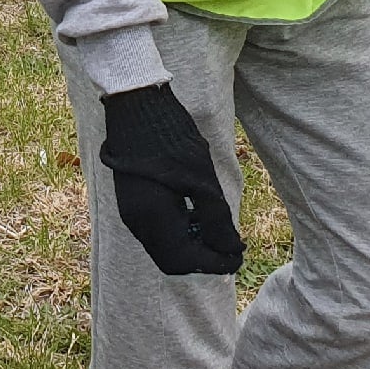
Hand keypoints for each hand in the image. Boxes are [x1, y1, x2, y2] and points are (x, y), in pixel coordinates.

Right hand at [98, 82, 243, 275]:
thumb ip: (216, 220)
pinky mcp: (132, 200)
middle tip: (229, 245)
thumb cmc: (172, 138)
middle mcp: (137, 221)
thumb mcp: (202, 180)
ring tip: (217, 228)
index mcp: (153, 218)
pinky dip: (179, 231)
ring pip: (165, 246)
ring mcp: (131, 211)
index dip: (215, 263)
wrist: (136, 104)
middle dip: (203, 256)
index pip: (185, 261)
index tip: (238, 255)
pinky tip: (196, 214)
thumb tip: (231, 250)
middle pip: (172, 259)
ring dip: (192, 244)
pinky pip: (157, 230)